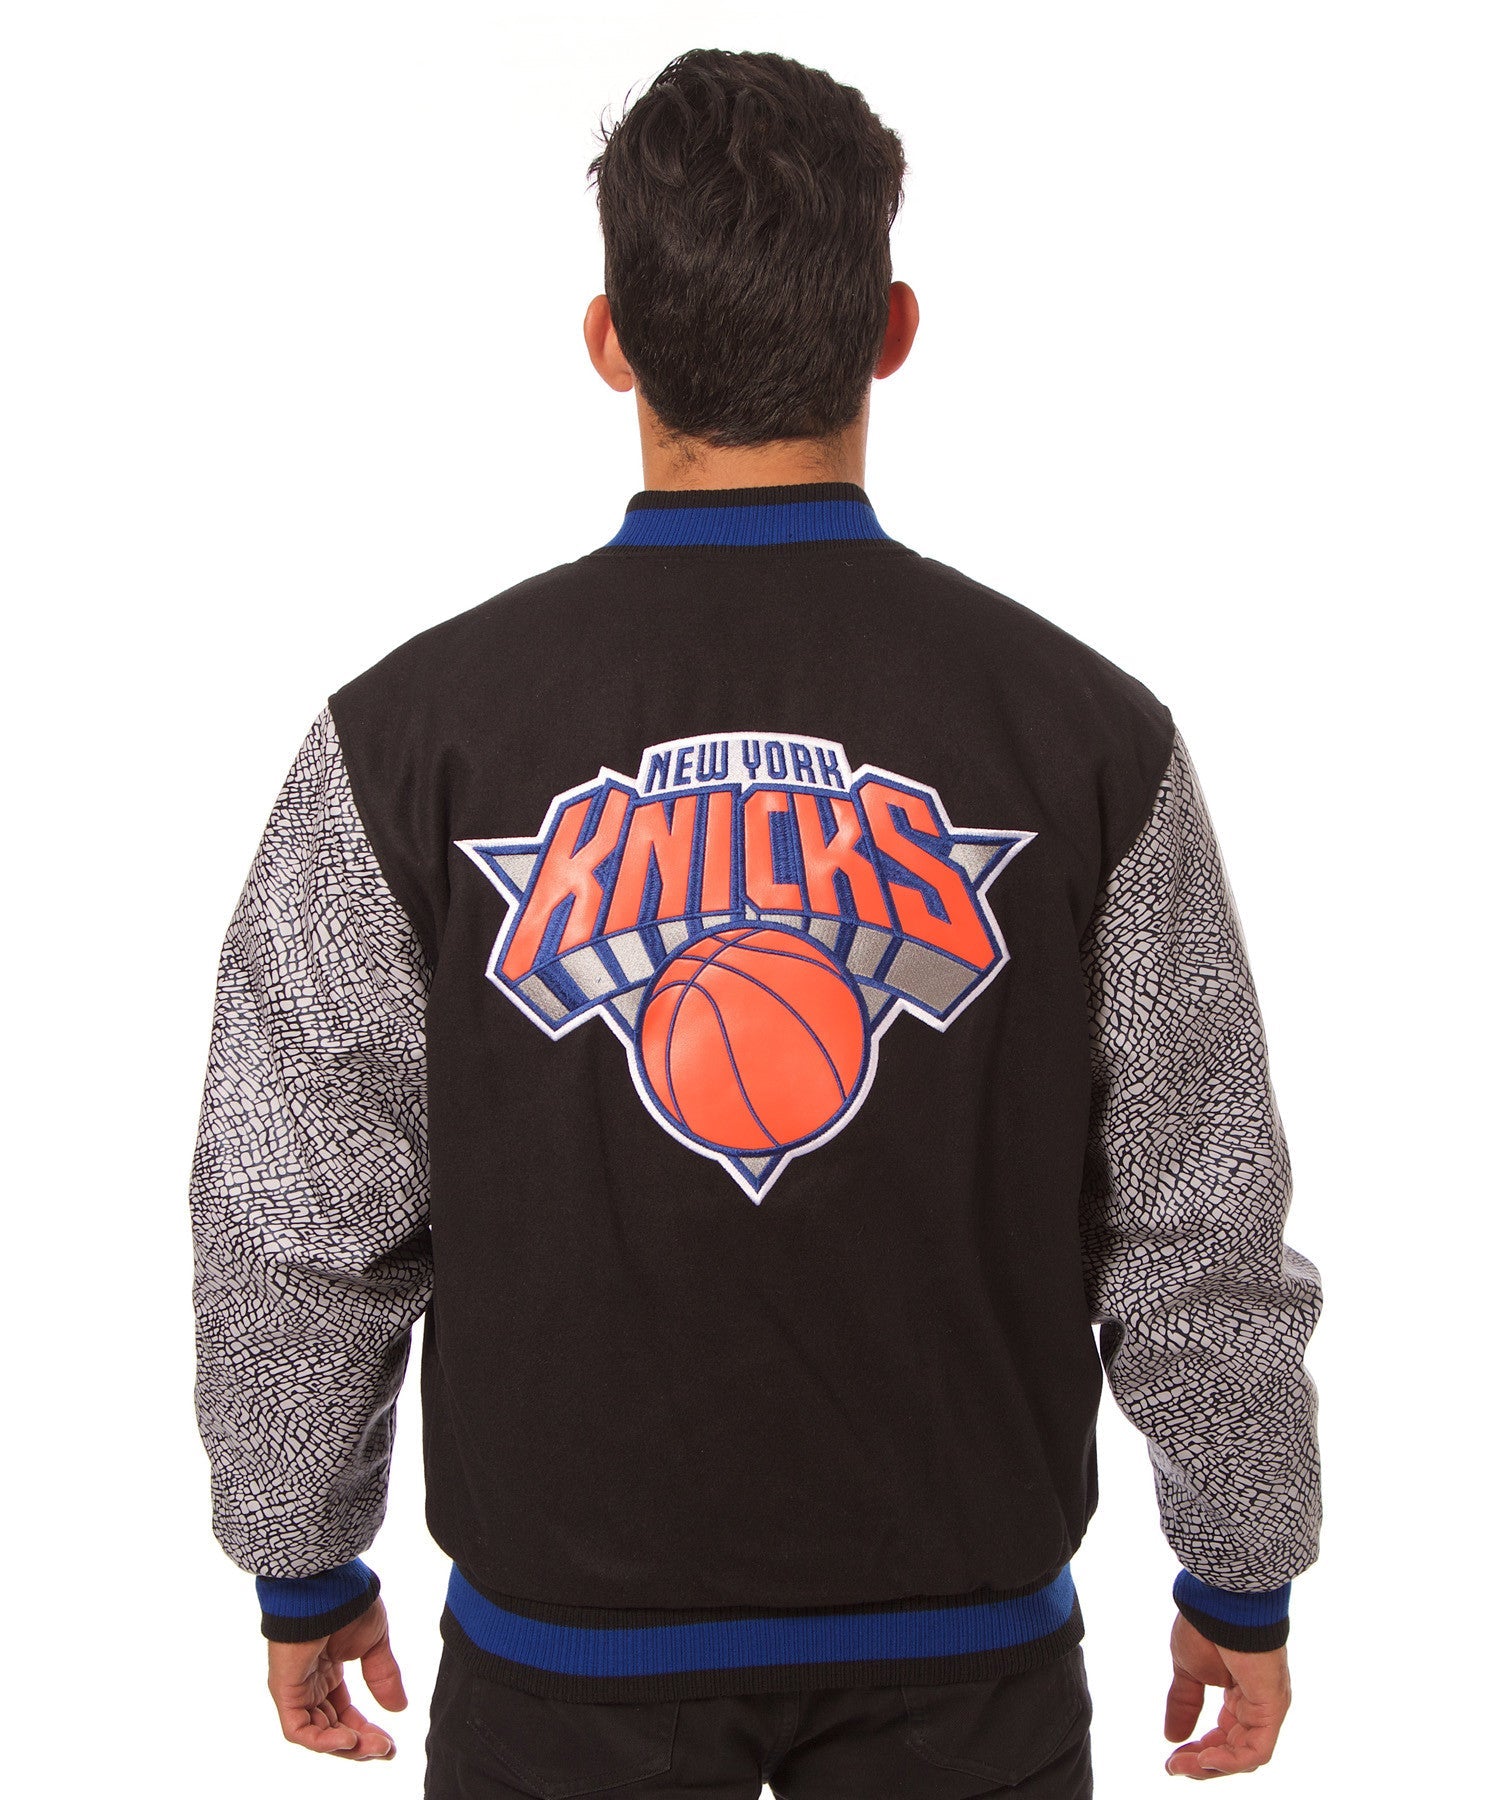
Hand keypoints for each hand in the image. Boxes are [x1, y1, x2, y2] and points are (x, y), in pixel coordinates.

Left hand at [266, 1594, 406, 1760]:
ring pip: (317, 1734)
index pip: (344, 1713)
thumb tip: (399, 1708)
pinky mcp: (285, 1691)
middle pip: (333, 1728)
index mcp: (328, 1671)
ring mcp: (296, 1689)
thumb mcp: (375, 1644)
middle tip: (386, 1750)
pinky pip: (299, 1730)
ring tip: (375, 1746)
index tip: (391, 1745)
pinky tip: (349, 1739)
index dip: (367, 1731)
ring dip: (347, 1746)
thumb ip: (383, 1676)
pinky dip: (323, 1742)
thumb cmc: (348, 1604)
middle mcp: (310, 1684)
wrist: (328, 1587)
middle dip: (360, 1744)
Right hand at [1163, 1611, 1291, 1778]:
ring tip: (1182, 1764)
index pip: (1223, 1737)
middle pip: (1232, 1751)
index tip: (1171, 1760)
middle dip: (1201, 1763)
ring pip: (1244, 1756)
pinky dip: (1230, 1761)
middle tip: (1174, 1767)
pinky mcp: (1272, 1708)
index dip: (1197, 1752)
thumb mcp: (1188, 1671)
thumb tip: (1171, 1737)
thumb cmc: (1206, 1626)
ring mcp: (1266, 1707)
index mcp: (1239, 1695)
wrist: (1219, 1602)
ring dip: (1211, 1766)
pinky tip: (1204, 1758)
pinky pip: (1256, 1750)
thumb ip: (1183, 1703)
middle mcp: (1256, 1704)